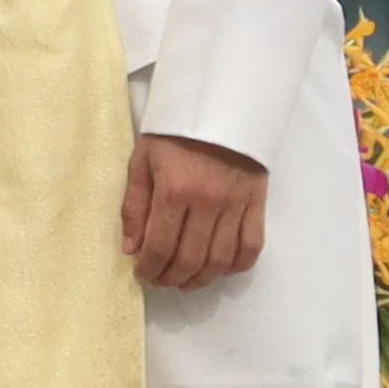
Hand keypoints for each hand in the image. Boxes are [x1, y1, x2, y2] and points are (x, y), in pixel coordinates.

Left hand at [122, 133, 266, 289]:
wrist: (219, 106)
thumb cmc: (173, 133)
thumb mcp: (141, 161)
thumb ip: (134, 206)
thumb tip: (131, 249)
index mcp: (174, 191)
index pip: (161, 246)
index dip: (150, 268)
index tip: (142, 275)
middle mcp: (208, 203)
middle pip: (191, 259)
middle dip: (172, 278)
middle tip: (161, 281)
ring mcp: (236, 206)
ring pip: (221, 260)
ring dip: (202, 279)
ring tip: (186, 281)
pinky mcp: (257, 204)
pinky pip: (251, 246)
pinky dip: (236, 265)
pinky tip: (220, 269)